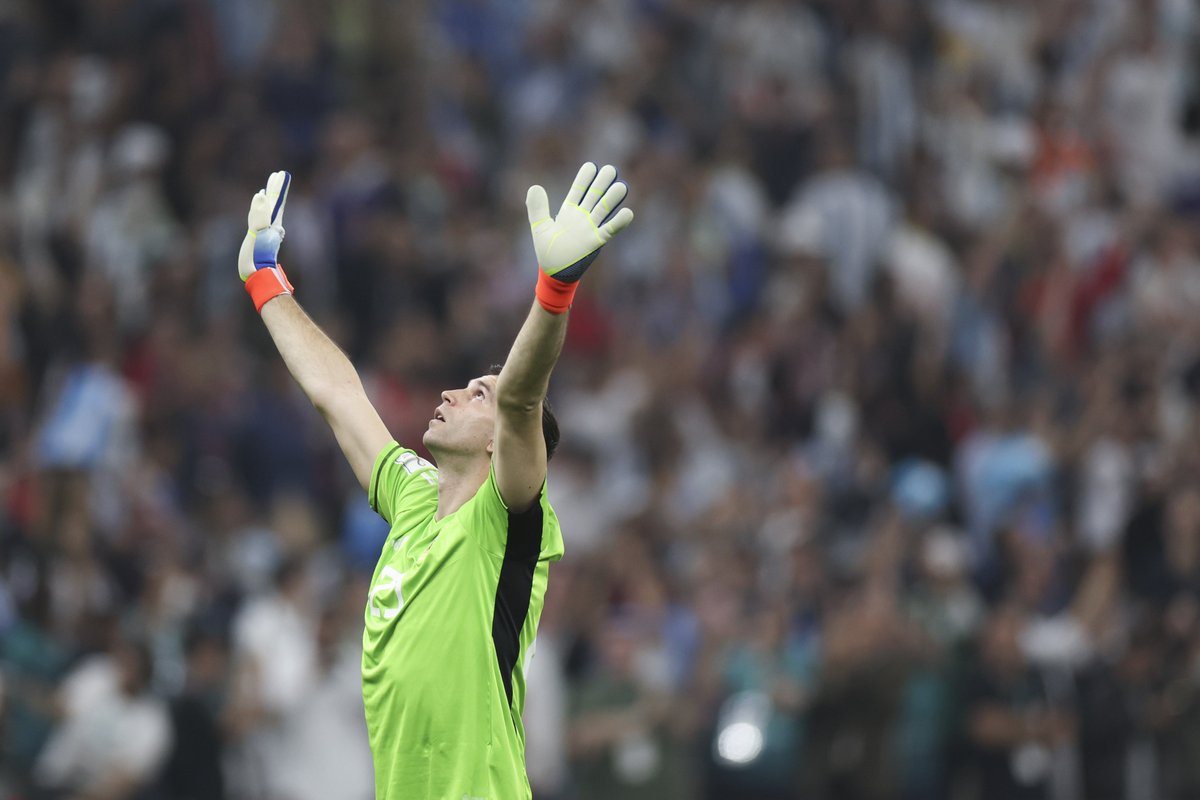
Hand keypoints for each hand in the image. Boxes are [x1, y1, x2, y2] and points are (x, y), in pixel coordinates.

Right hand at [238, 170, 290, 280]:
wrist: (256, 272)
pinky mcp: (256, 234)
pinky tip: (260, 200)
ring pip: (267, 208)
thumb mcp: (261, 234)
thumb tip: (261, 195)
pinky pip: (258, 216)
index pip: (278, 201)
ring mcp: (264, 229)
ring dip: (269, 195)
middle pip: (274, 202)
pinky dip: (259, 206)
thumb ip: (260, 214)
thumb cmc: (259, 257)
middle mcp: (270, 224)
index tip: (283, 175)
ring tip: (269, 185)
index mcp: (273, 223)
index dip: (279, 188)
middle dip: (276, 188)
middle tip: (279, 174)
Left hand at [526, 162, 633, 282]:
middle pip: (594, 196)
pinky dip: (618, 222)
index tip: (591, 166)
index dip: (585, 179)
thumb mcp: (540, 227)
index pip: (578, 190)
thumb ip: (537, 208)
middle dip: (602, 183)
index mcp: (569, 211)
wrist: (554, 273)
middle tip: (610, 169)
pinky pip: (609, 230)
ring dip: (612, 199)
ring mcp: (591, 228)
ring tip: (621, 186)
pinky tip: (628, 212)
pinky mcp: (596, 242)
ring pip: (604, 209)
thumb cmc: (547, 251)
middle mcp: (582, 217)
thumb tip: (534, 187)